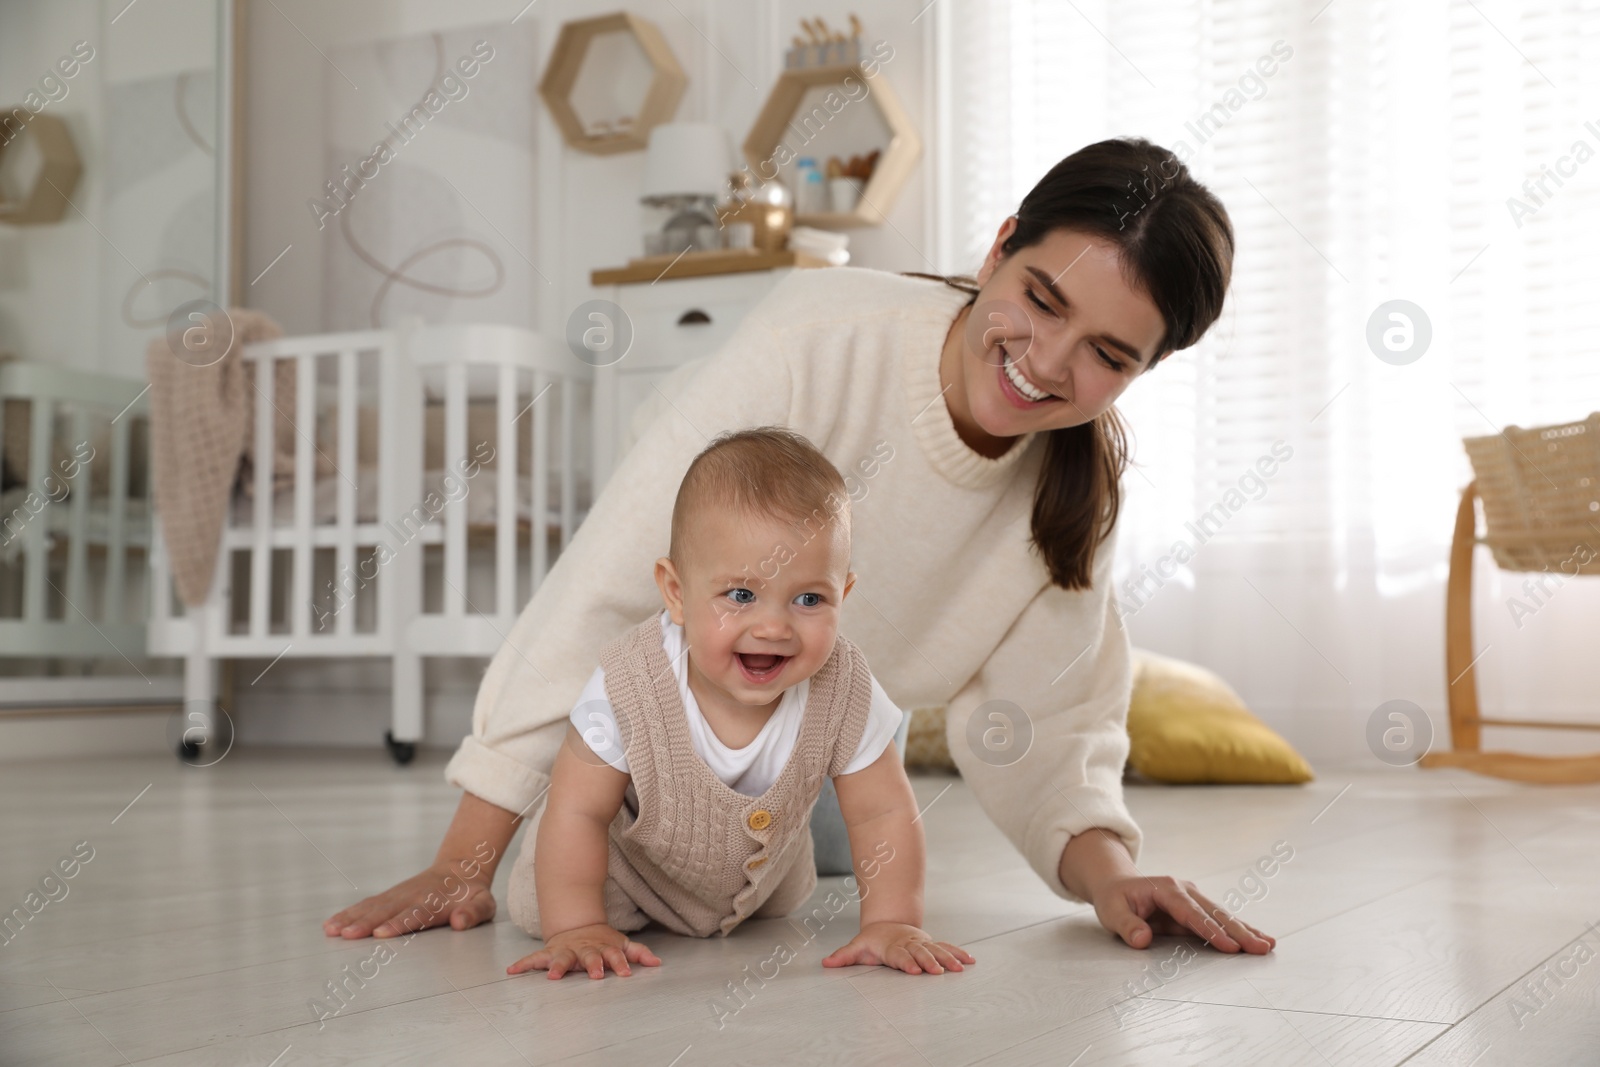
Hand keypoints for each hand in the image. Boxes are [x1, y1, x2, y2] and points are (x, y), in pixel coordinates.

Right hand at [323, 863, 495, 938]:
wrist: (460, 869)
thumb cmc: (472, 894)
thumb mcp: (484, 903)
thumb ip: (474, 912)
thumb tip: (459, 921)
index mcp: (435, 902)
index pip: (415, 914)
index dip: (399, 923)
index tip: (382, 933)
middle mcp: (411, 897)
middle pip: (387, 911)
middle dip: (367, 923)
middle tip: (348, 935)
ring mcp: (397, 895)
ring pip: (372, 907)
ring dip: (351, 918)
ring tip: (331, 930)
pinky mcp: (388, 897)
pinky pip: (366, 905)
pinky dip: (348, 913)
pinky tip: (331, 924)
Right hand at [508, 923, 661, 979]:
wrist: (576, 924)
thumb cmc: (601, 940)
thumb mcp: (621, 943)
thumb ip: (638, 953)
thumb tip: (657, 963)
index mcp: (602, 948)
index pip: (614, 956)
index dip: (620, 963)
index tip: (626, 973)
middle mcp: (584, 950)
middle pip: (589, 958)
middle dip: (592, 966)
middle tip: (596, 975)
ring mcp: (566, 951)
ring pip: (561, 959)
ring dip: (557, 967)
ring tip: (552, 976)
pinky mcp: (549, 953)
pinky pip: (534, 959)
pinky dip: (523, 964)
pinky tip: (512, 970)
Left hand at [822, 922, 974, 974]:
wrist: (888, 923)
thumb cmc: (873, 940)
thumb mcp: (857, 947)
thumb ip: (844, 956)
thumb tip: (826, 964)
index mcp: (893, 948)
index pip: (900, 956)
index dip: (907, 963)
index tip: (914, 970)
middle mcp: (910, 945)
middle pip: (921, 954)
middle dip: (929, 963)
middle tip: (938, 972)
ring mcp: (922, 944)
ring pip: (937, 950)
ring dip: (948, 959)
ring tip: (960, 969)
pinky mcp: (931, 945)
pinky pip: (946, 948)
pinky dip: (958, 954)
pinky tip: (970, 962)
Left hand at [1091, 874, 1275, 953]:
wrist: (1117, 884)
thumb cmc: (1114, 898)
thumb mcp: (1111, 911)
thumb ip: (1127, 925)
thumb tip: (1142, 940)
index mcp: (1166, 888)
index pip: (1190, 913)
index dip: (1210, 930)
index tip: (1229, 947)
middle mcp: (1185, 890)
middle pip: (1215, 913)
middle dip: (1239, 931)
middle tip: (1261, 948)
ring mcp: (1193, 898)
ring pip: (1223, 916)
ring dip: (1245, 931)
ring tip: (1268, 945)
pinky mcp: (1196, 908)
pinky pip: (1219, 921)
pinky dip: (1238, 931)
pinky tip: (1257, 939)